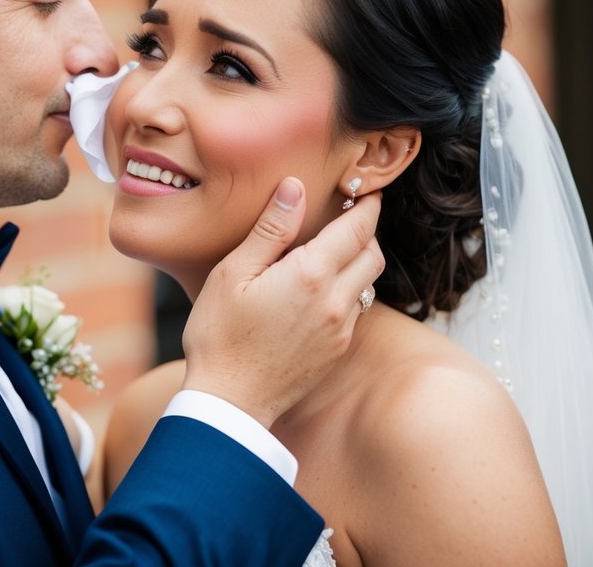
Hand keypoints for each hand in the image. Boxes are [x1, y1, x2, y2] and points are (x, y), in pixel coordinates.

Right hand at [180, 177, 382, 426]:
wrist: (229, 403)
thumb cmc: (220, 336)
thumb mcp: (233, 273)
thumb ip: (270, 229)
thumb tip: (295, 188)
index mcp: (311, 275)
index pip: (358, 228)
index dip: (366, 205)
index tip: (364, 190)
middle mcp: (336, 301)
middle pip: (373, 254)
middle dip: (366, 230)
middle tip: (348, 215)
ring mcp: (340, 329)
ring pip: (368, 283)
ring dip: (359, 261)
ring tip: (332, 251)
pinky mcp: (336, 351)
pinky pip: (356, 310)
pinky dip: (348, 290)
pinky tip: (319, 290)